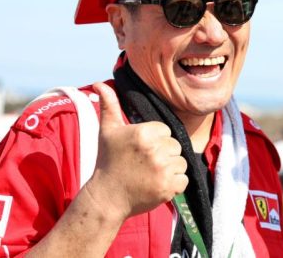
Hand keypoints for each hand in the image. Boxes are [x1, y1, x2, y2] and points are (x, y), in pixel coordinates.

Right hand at [85, 82, 188, 220]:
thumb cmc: (108, 162)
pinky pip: (183, 180)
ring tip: (149, 174)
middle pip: (175, 146)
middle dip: (163, 154)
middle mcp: (155, 150)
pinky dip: (173, 185)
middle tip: (143, 164)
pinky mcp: (169, 187)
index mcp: (144, 133)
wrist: (106, 198)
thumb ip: (109, 105)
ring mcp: (163, 170)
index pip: (165, 132)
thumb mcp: (108, 131)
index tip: (139, 151)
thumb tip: (98, 83)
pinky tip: (155, 185)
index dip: (154, 141)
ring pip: (181, 163)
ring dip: (169, 169)